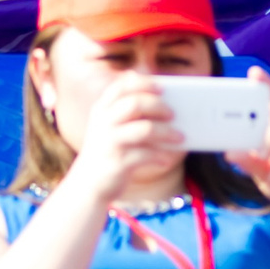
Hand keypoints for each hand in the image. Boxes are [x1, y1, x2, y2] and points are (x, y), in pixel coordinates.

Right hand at [64, 70, 183, 202]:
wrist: (89, 184)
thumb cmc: (108, 151)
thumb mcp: (110, 127)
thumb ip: (126, 110)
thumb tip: (159, 96)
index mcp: (101, 109)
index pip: (121, 87)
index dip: (143, 84)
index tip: (162, 87)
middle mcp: (103, 122)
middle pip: (135, 104)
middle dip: (158, 106)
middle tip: (174, 113)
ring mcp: (109, 142)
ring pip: (144, 129)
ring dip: (166, 132)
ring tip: (180, 137)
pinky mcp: (118, 162)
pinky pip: (146, 155)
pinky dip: (160, 156)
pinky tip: (166, 160)